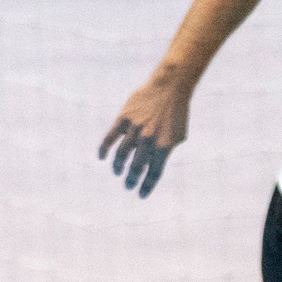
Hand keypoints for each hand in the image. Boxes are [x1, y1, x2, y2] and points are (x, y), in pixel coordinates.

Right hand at [98, 77, 191, 197]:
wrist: (169, 87)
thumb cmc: (176, 112)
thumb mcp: (178, 135)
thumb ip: (167, 152)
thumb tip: (154, 166)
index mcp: (164, 146)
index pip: (154, 173)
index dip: (146, 186)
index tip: (141, 195)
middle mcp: (148, 140)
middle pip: (136, 167)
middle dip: (131, 179)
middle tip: (128, 185)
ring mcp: (135, 129)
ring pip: (122, 155)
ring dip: (118, 167)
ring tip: (118, 172)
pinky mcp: (124, 119)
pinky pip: (110, 138)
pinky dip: (104, 149)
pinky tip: (102, 157)